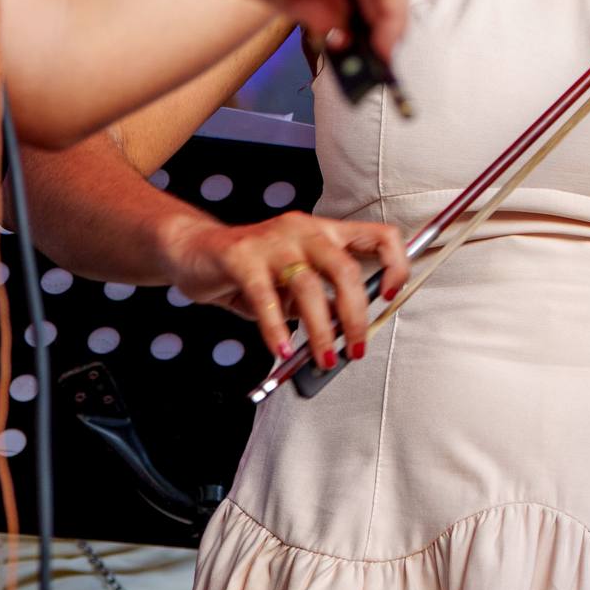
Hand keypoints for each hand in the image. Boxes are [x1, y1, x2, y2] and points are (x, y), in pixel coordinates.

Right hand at [154, 205, 408, 367]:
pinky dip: (276, 329)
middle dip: (355, 316)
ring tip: (323, 359)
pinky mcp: (240, 256)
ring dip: (321, 330)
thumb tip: (347, 336)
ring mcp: (271, 241)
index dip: (395, 264)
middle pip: (345, 269)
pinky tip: (281, 350)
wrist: (193, 251)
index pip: (378, 236)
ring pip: (308, 286)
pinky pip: (265, 297)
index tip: (389, 297)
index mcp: (325, 232)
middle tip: (355, 349)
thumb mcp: (294, 283)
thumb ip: (321, 301)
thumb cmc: (251, 270)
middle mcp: (303, 230)